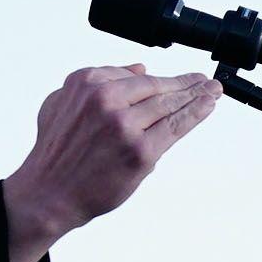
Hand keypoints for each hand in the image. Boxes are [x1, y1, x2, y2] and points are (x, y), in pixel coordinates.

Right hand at [3, 64, 220, 261]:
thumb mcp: (61, 102)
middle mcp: (105, 99)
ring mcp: (125, 125)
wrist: (49, 193)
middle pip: (157, 87)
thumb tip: (138, 68)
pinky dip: (195, 114)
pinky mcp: (140, 151)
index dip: (162, 78)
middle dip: (186, 84)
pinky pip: (175, 127)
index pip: (136, 76)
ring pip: (169, 105)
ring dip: (196, 96)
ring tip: (212, 92)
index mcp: (86, 83)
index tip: (179, 79)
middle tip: (204, 82)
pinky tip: (207, 106)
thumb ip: (98, 81)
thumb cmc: (55, 152)